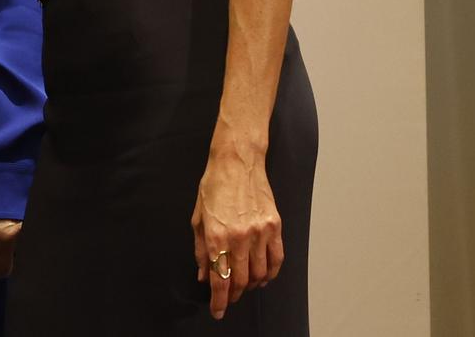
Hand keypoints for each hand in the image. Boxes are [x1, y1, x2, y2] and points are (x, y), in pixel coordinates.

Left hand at [191, 145, 283, 319]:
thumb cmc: (214, 187)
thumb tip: (203, 275)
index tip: (218, 311)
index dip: (219, 300)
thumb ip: (201, 250)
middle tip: (229, 299)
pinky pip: (277, 260)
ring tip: (245, 287)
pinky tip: (263, 276)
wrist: (237, 162)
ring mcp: (260, 232)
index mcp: (217, 235)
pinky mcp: (275, 227)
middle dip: (234, 295)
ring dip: (252, 286)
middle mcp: (240, 237)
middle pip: (241, 280)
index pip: (220, 278)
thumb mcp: (198, 218)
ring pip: (260, 274)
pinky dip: (270, 273)